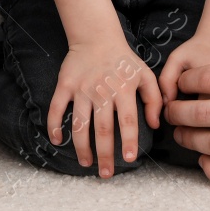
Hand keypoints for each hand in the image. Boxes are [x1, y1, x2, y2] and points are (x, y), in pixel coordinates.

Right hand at [47, 36, 162, 176]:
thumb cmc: (124, 60)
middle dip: (104, 154)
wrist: (96, 36)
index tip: (128, 159)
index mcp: (123, 89)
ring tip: (86, 163)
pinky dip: (54, 125)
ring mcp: (82, 89)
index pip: (127, 120)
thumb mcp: (145, 74)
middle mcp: (102, 91)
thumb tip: (155, 124)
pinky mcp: (65, 85)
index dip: (128, 140)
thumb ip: (154, 99)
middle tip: (106, 174)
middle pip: (102, 128)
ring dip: (81, 147)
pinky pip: (56, 108)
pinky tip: (57, 141)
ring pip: (79, 124)